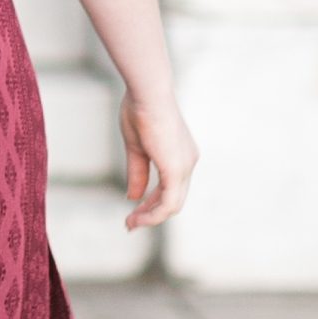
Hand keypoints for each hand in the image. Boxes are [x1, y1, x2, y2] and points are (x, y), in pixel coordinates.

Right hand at [119, 91, 195, 229]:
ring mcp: (185, 167)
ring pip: (172, 205)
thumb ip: (137, 173)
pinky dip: (153, 214)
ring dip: (151, 218)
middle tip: (130, 223)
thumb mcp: (136, 148)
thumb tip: (133, 197)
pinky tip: (137, 217)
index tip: (132, 210)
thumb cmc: (139, 111)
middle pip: (173, 199)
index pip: (170, 187)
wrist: (147, 94)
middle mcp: (187, 162)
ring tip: (130, 224)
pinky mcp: (176, 170)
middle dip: (151, 214)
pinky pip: (168, 203)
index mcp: (180, 155)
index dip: (151, 202)